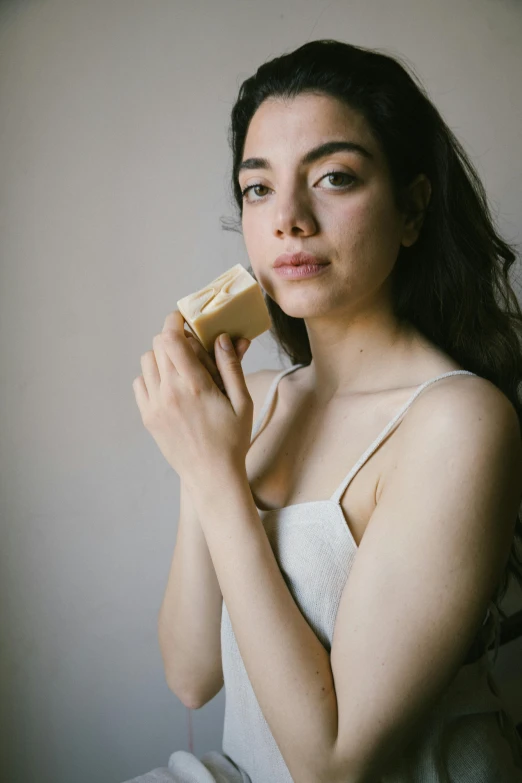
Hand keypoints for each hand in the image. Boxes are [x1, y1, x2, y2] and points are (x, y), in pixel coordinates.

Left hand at [132, 310, 252, 489]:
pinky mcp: (147, 417)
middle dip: (172, 337)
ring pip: (147, 362)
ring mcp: (154, 406)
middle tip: (189, 343)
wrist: (211, 475)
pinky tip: (170, 386)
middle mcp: (169, 393)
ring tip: (180, 367)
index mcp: (194, 386)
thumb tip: (221, 337)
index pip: (171, 339)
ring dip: (162, 356)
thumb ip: (231, 366)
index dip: (174, 321)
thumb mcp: (242, 401)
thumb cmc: (232, 439)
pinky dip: (152, 377)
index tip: (183, 318)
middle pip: (157, 345)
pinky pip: (140, 383)